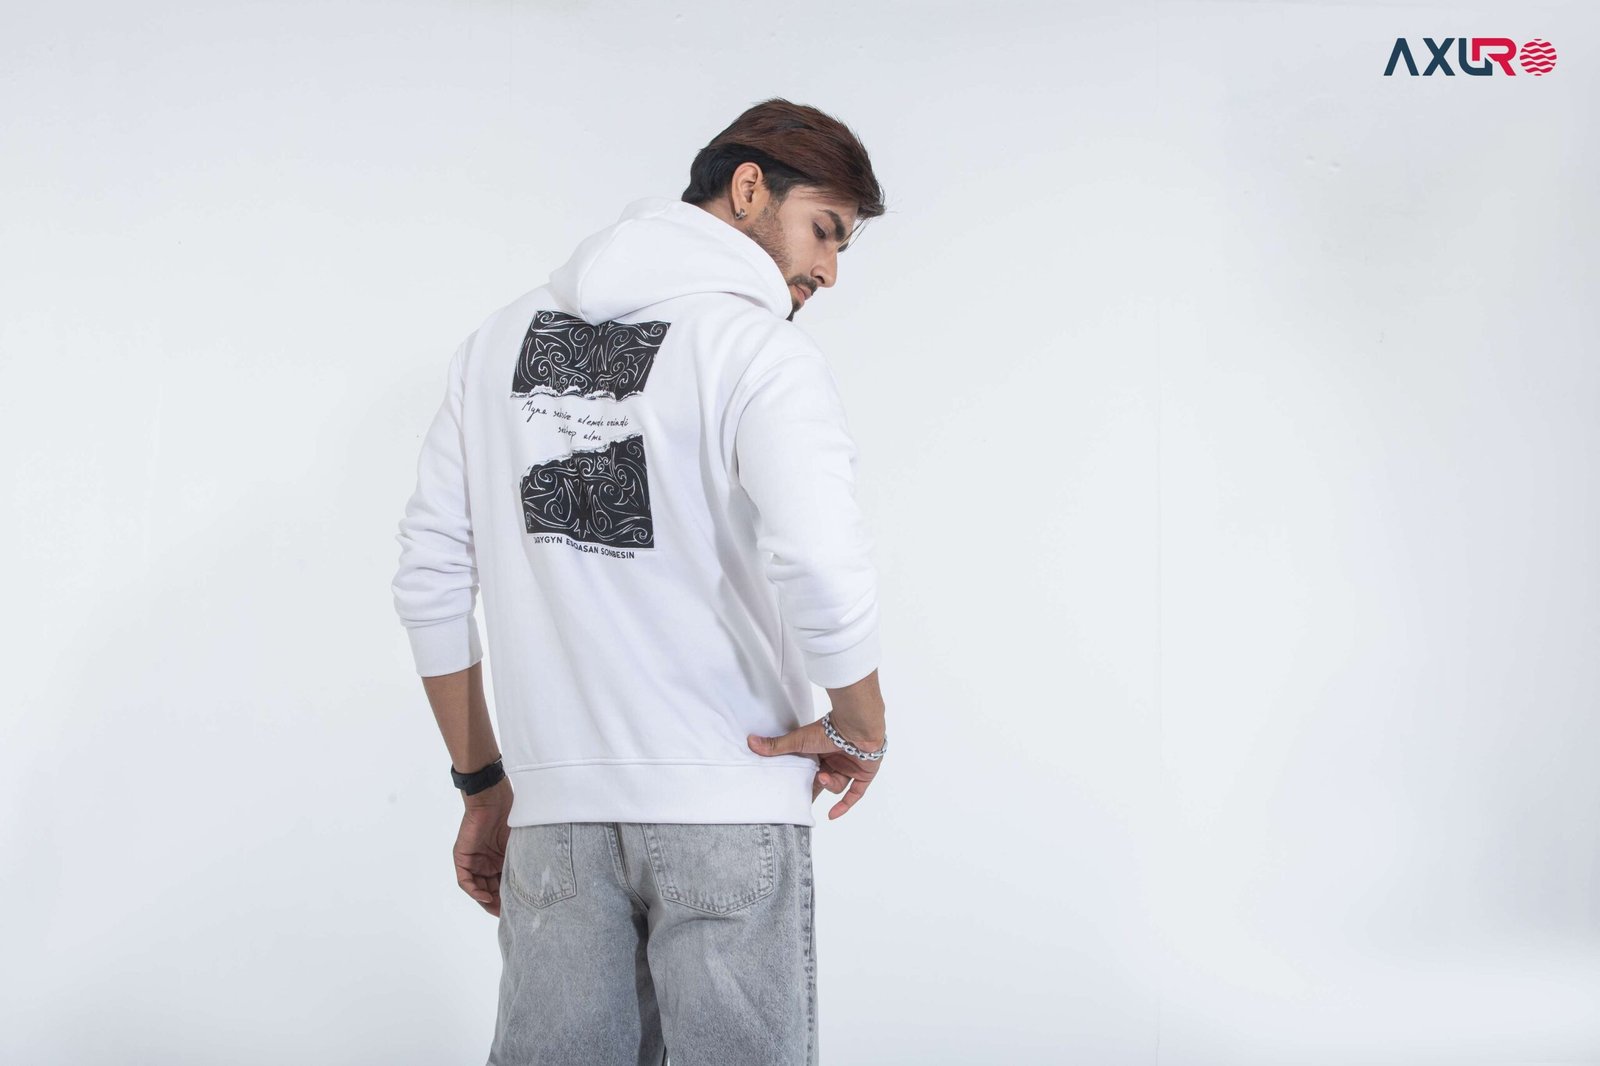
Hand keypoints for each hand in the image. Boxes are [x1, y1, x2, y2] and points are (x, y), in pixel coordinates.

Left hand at [454, 777, 512, 915]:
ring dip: (486, 900)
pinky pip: (465, 880)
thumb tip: (537, 883)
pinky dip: (474, 890)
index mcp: (500, 860)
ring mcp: (473, 861)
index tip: (521, 910)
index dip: (509, 899)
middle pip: (490, 890)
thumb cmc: (510, 815)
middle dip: (499, 903)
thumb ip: (522, 862)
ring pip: (478, 888)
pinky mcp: (462, 857)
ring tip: (498, 909)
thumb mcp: (519, 845)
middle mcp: (485, 863)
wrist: (493, 798)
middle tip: (509, 915)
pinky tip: (485, 896)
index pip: (502, 885)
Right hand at [748, 715, 885, 820]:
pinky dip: (845, 805)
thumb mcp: (799, 740)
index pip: (810, 772)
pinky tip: (832, 815)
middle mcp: (836, 760)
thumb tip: (751, 742)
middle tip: (803, 798)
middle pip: (823, 782)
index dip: (802, 783)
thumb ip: (776, 745)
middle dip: (815, 788)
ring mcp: (851, 767)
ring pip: (838, 786)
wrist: (856, 726)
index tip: (792, 795)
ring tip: (824, 777)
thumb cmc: (828, 729)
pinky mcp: (864, 774)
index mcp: (821, 751)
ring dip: (830, 785)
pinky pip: (856, 794)